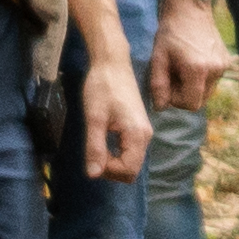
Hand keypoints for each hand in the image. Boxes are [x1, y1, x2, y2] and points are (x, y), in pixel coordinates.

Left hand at [78, 53, 145, 180]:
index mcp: (137, 135)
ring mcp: (142, 132)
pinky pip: (129, 151)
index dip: (108, 170)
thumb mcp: (94, 118)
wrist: (112, 63)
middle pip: (131, 169)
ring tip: (96, 142)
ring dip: (112, 161)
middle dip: (110, 168)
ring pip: (130, 161)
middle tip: (93, 150)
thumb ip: (95, 147)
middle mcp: (145, 136)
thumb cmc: (102, 87)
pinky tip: (103, 138)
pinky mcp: (137, 128)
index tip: (93, 154)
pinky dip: (115, 153)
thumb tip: (93, 175)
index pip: (128, 171)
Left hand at [149, 0, 225, 111]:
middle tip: (172, 77)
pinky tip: (190, 62)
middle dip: (184, 95)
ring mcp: (223, 66)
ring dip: (192, 87)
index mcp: (198, 70)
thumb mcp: (158, 58)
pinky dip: (200, 78)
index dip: (176, 101)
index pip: (191, 104)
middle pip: (200, 100)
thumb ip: (158, 85)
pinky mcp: (226, 61)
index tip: (166, 85)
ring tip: (180, 68)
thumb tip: (160, 108)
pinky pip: (212, 80)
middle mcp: (215, 70)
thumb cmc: (170, 31)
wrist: (189, 7)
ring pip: (206, 91)